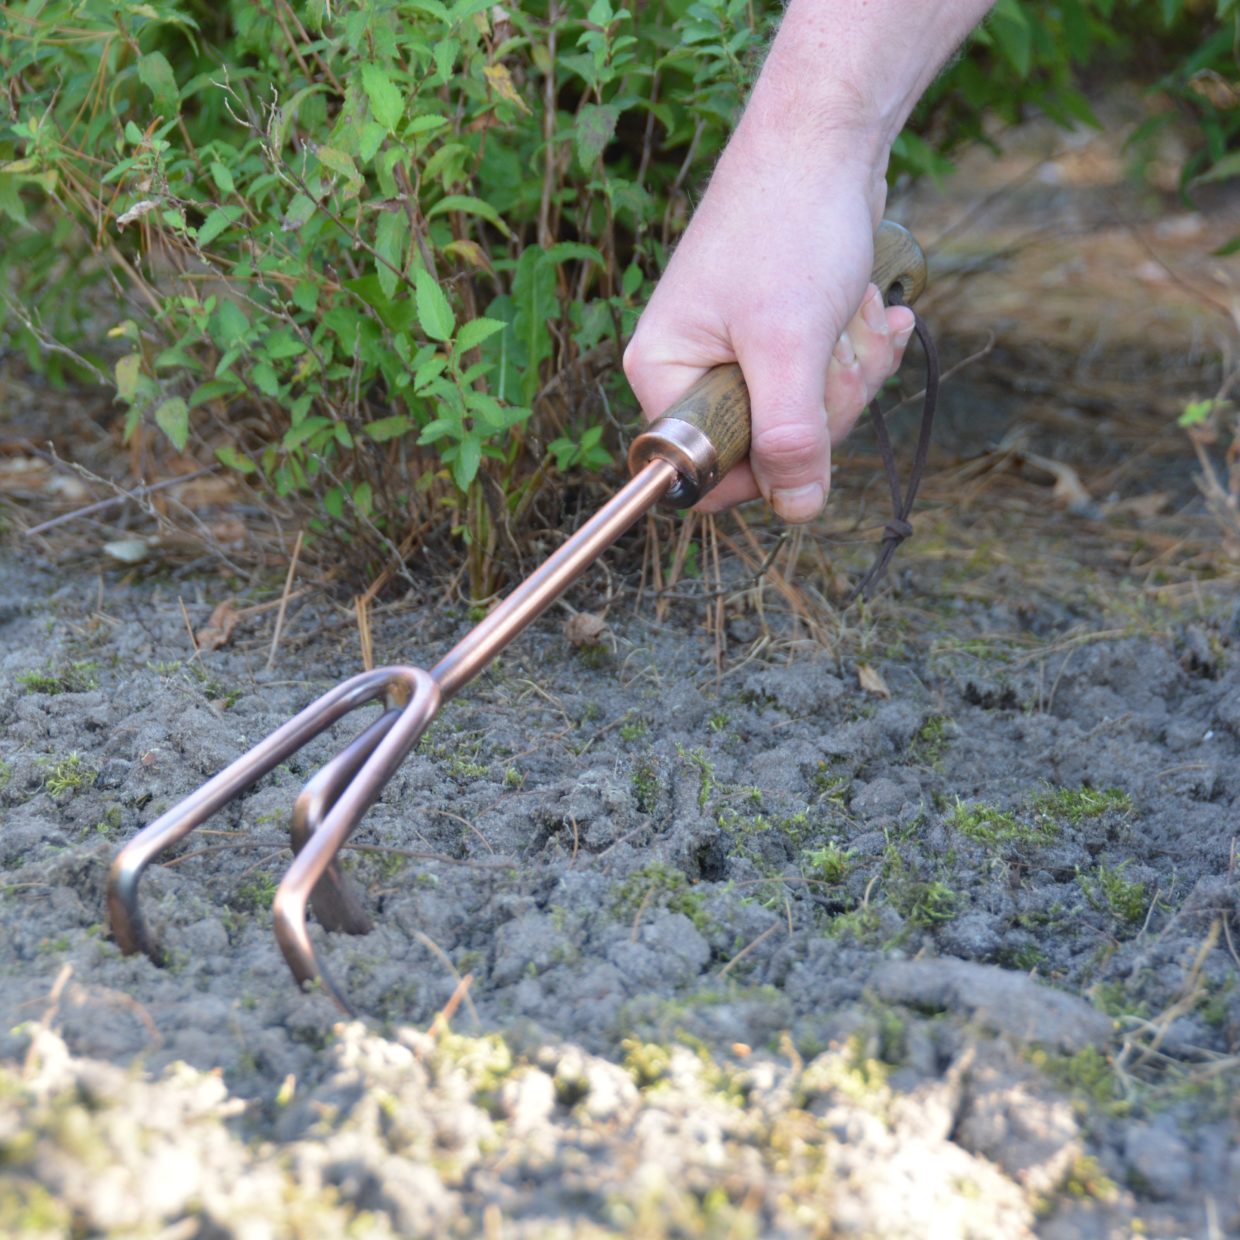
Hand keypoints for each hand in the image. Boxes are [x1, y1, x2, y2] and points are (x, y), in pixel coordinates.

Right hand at [623, 134, 915, 523]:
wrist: (827, 135)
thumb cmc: (790, 224)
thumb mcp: (788, 342)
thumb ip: (789, 435)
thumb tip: (797, 510)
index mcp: (665, 372)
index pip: (704, 469)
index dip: (764, 468)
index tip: (806, 432)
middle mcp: (692, 366)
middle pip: (766, 447)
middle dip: (823, 403)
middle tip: (834, 347)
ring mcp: (738, 351)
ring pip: (806, 414)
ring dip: (848, 369)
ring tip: (855, 312)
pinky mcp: (781, 334)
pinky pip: (825, 377)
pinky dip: (857, 347)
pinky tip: (874, 309)